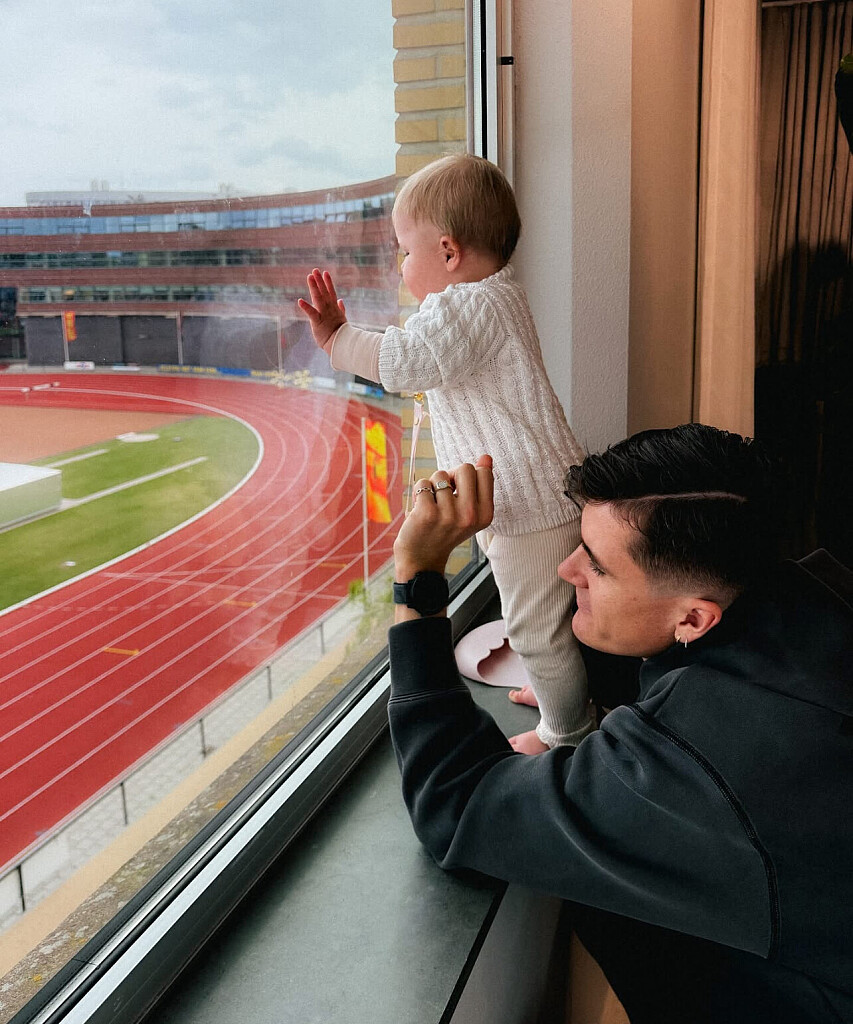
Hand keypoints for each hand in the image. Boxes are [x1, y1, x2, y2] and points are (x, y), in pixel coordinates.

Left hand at [297, 269, 346, 352]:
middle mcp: (329, 309)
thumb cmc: (340, 334)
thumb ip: (341, 309)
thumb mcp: (342, 319)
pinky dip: (306, 307)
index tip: (325, 273)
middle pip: (324, 292)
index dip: (328, 282)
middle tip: (315, 270)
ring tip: (309, 277)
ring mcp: (324, 314)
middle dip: (319, 281)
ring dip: (314, 287)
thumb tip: (340, 301)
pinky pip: (311, 313)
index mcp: (334, 308)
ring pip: (318, 298)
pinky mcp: (318, 322)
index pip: (331, 292)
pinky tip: (300, 301)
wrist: (340, 345)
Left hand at [393, 456, 493, 589]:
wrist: (422, 559)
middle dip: (451, 476)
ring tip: (432, 505)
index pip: (484, 473)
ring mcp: (449, 515)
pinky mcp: (428, 513)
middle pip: (465, 468)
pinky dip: (418, 492)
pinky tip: (420, 510)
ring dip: (432, 486)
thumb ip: (480, 485)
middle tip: (445, 495)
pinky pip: (423, 483)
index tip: (460, 491)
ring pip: (440, 475)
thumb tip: (486, 457)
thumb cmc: (445, 531)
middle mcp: (471, 515)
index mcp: (486, 514)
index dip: (468, 476)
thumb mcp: (470, 512)